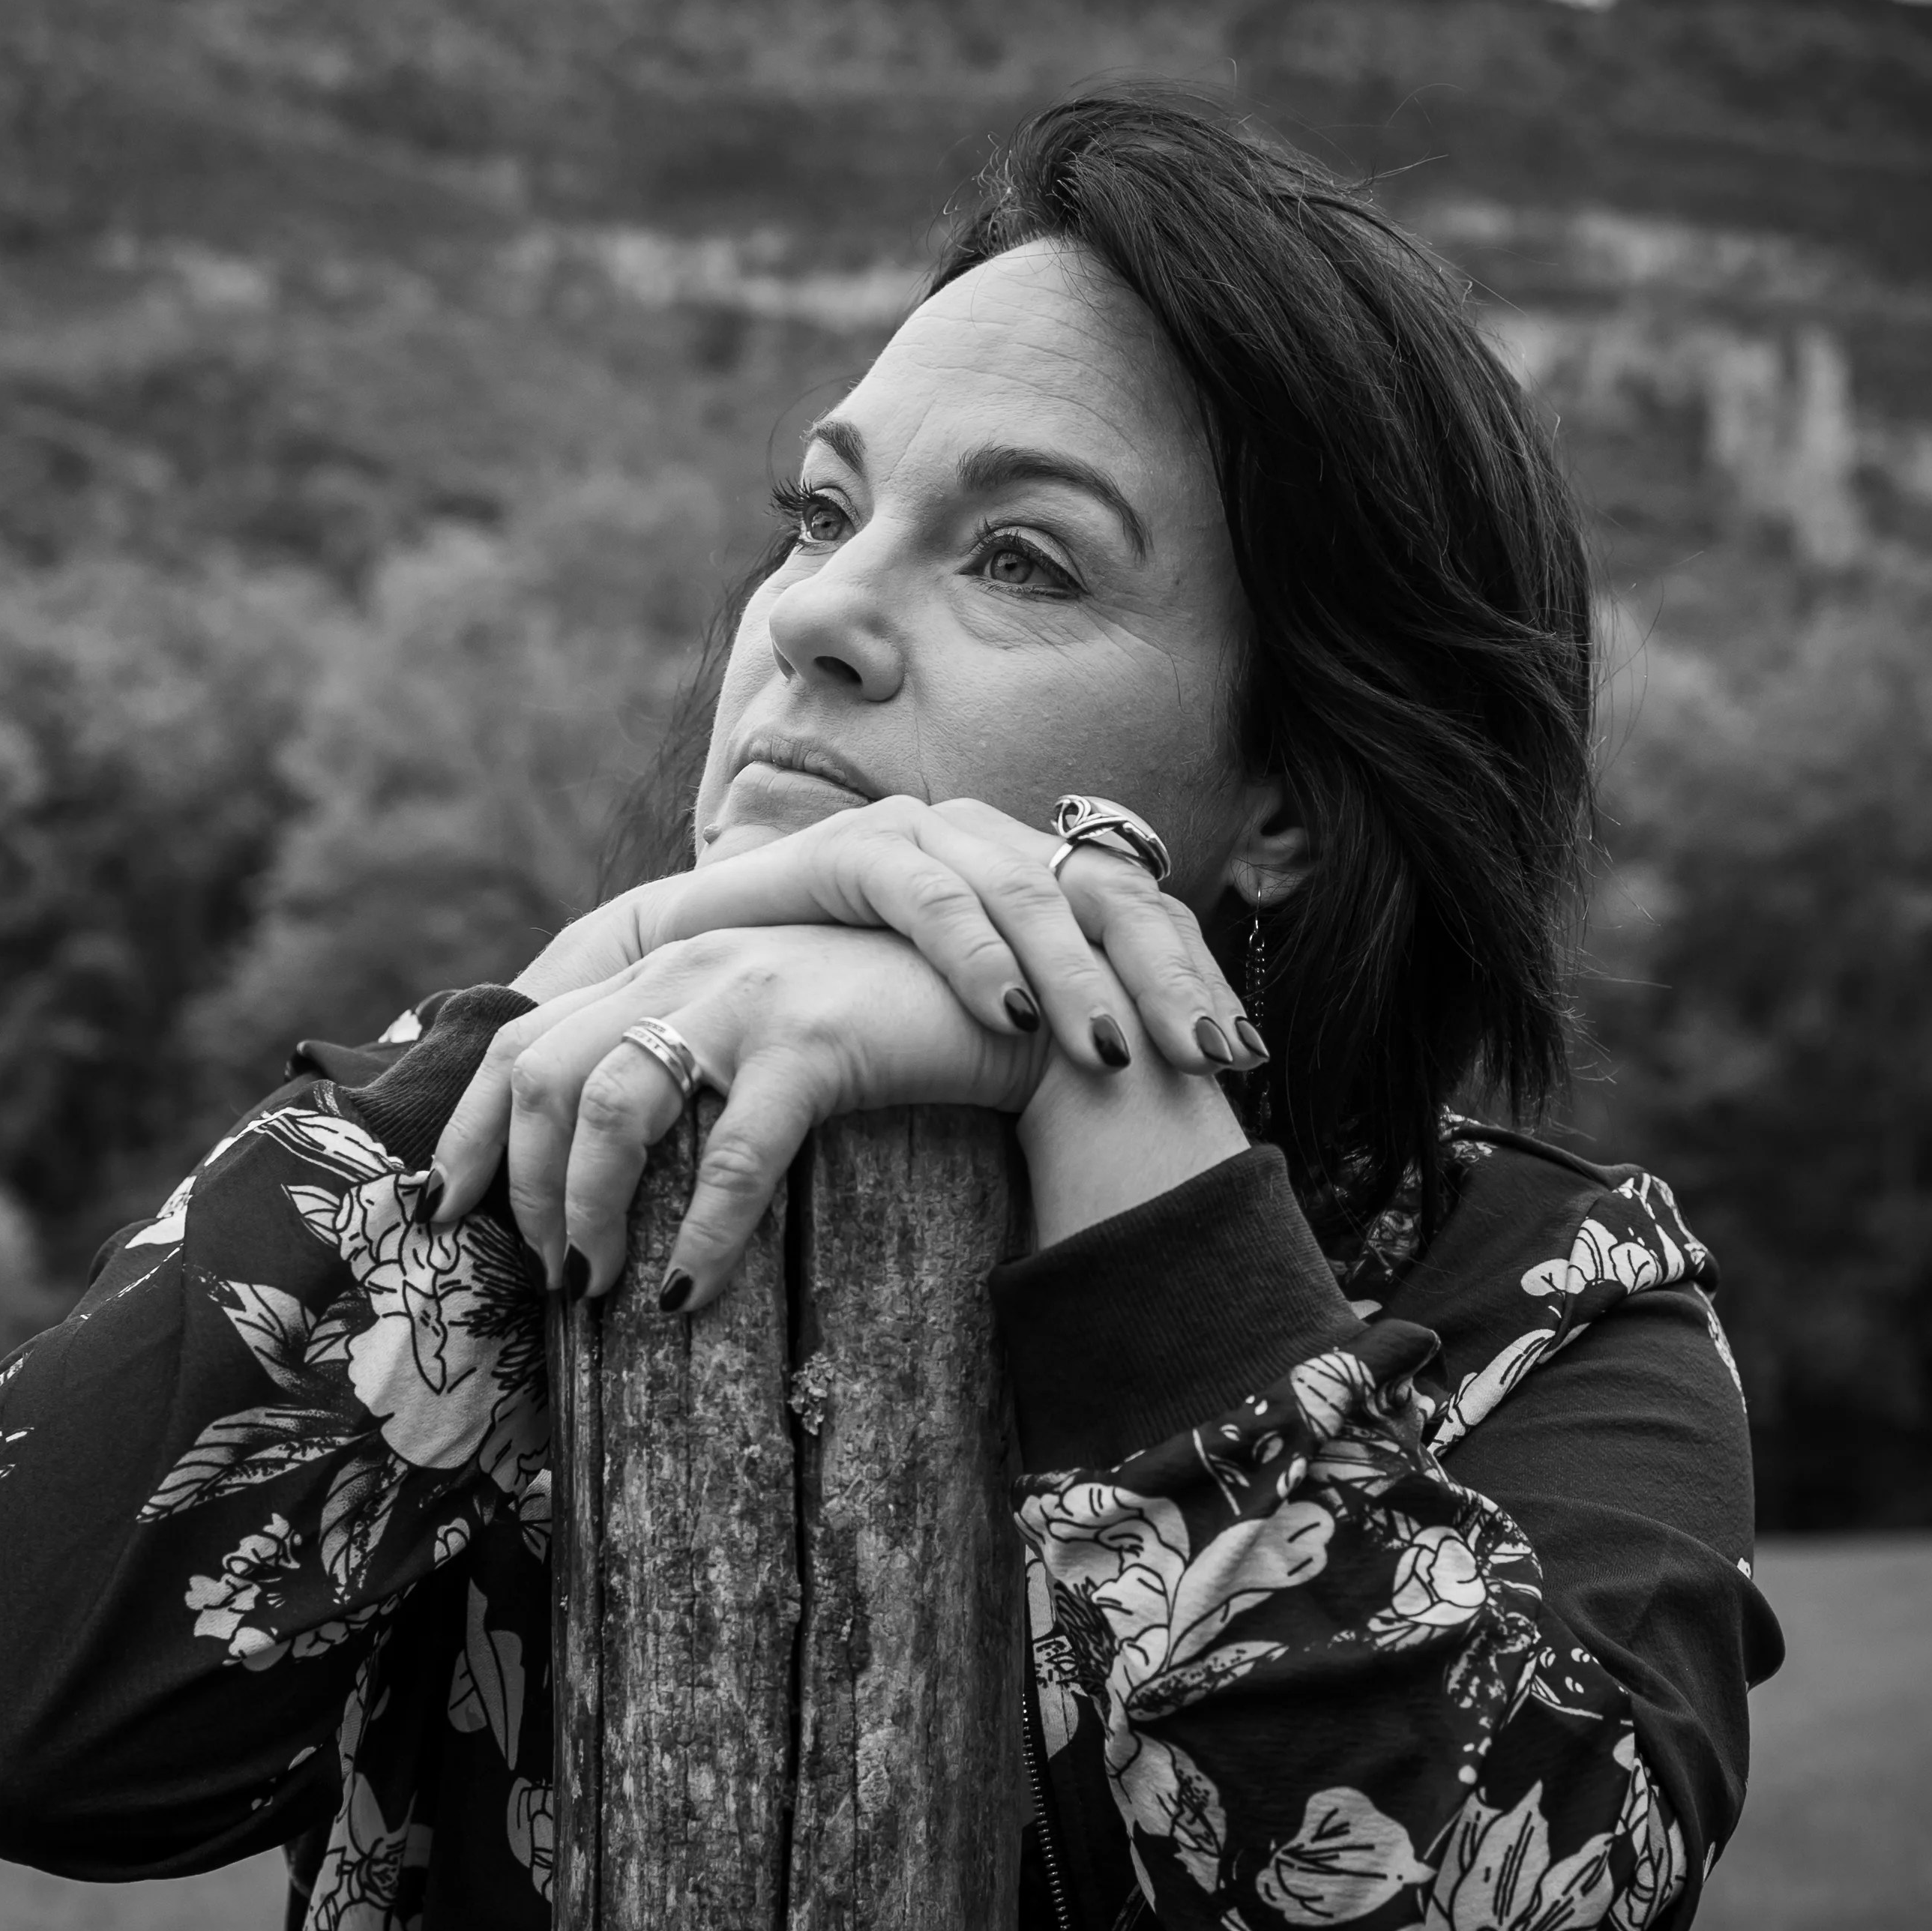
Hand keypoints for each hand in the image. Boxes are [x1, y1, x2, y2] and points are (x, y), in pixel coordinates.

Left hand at [432, 924, 1038, 1309]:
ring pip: (611, 1107)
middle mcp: (688, 964)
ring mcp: (746, 994)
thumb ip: (684, 1057)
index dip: (471, 1125)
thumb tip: (597, 1162)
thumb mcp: (760, 1025)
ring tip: (599, 1286)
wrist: (1013, 992)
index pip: (522, 1034)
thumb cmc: (883, 1027)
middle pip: (542, 1073)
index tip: (443, 1207)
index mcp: (665, 962)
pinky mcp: (812, 1039)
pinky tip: (692, 1294)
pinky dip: (699, 1235)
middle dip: (524, 1187)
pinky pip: (729, 1155)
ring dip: (587, 1209)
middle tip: (550, 1273)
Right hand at [515, 796, 1267, 1079]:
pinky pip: (932, 894)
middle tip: (1210, 1057)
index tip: (1239, 1057)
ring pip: (1032, 894)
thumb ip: (1034, 1033)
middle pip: (1109, 894)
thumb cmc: (830, 1005)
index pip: (1137, 911)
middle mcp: (987, 839)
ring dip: (1079, 978)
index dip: (1192, 976)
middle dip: (1166, 978)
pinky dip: (975, 953)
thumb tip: (1141, 1095)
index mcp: (1026, 874)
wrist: (692, 975)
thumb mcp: (954, 1021)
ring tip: (1112, 1057)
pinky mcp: (855, 846)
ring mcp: (924, 835)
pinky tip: (1011, 1013)